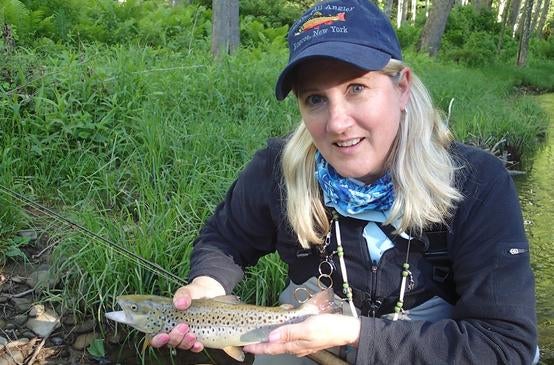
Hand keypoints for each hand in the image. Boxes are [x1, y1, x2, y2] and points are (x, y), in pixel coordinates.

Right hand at [150, 276, 224, 350]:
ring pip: (181, 345)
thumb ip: (183, 294)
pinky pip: (194, 347)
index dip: (156, 340)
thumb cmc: (196, 292)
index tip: (164, 335)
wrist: (212, 293)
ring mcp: (185, 335)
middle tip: (183, 326)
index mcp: (165, 319)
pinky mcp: (198, 337)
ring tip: (192, 334)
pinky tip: (199, 344)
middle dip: (174, 338)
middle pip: (168, 343)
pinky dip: (195, 348)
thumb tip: (180, 304)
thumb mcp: (189, 290)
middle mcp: (173, 330)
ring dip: (185, 342)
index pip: (154, 336)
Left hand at [243, 314, 359, 356]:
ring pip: (282, 343)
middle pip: (275, 347)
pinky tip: (281, 328)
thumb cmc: (327, 327)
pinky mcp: (307, 338)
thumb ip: (289, 332)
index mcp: (294, 345)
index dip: (258, 348)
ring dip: (271, 340)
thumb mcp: (307, 327)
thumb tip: (271, 337)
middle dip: (262, 345)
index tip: (246, 347)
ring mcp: (302, 343)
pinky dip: (282, 334)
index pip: (271, 348)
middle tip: (249, 341)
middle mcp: (296, 346)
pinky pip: (290, 338)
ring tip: (261, 335)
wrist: (346, 329)